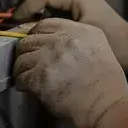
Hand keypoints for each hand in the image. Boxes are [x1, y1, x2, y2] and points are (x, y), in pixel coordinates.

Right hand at [13, 0, 127, 72]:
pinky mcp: (85, 18)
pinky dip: (49, 27)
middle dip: (29, 15)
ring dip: (38, 22)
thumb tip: (26, 36)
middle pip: (46, 2)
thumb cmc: (114, 45)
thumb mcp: (80, 37)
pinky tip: (41, 42)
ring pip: (52, 11)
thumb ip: (52, 34)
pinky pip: (60, 18)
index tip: (12, 23)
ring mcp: (83, 7)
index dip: (25, 8)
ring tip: (24, 38)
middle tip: (14, 31)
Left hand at [13, 18, 127, 127]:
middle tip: (28, 62)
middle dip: (26, 52)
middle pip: (29, 39)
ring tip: (26, 76)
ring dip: (22, 68)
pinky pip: (21, 77)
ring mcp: (49, 57)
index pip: (44, 24)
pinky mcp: (40, 77)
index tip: (35, 45)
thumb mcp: (98, 46)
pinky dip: (22, 83)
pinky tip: (27, 88)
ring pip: (21, 59)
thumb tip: (52, 43)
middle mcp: (62, 39)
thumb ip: (76, 38)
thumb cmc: (106, 81)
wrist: (105, 103)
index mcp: (78, 29)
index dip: (36, 35)